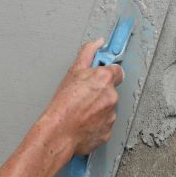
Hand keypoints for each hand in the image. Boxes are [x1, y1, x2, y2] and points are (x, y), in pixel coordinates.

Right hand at [40, 38, 123, 159]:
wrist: (58, 133)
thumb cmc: (62, 105)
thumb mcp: (72, 72)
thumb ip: (88, 53)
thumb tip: (98, 42)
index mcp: (104, 79)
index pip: (117, 70)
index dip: (108, 73)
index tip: (102, 75)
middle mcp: (112, 96)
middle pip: (111, 91)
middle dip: (100, 93)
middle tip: (83, 97)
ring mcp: (111, 115)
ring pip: (108, 108)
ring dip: (98, 109)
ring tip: (80, 112)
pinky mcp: (108, 131)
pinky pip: (104, 125)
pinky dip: (96, 124)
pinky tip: (83, 123)